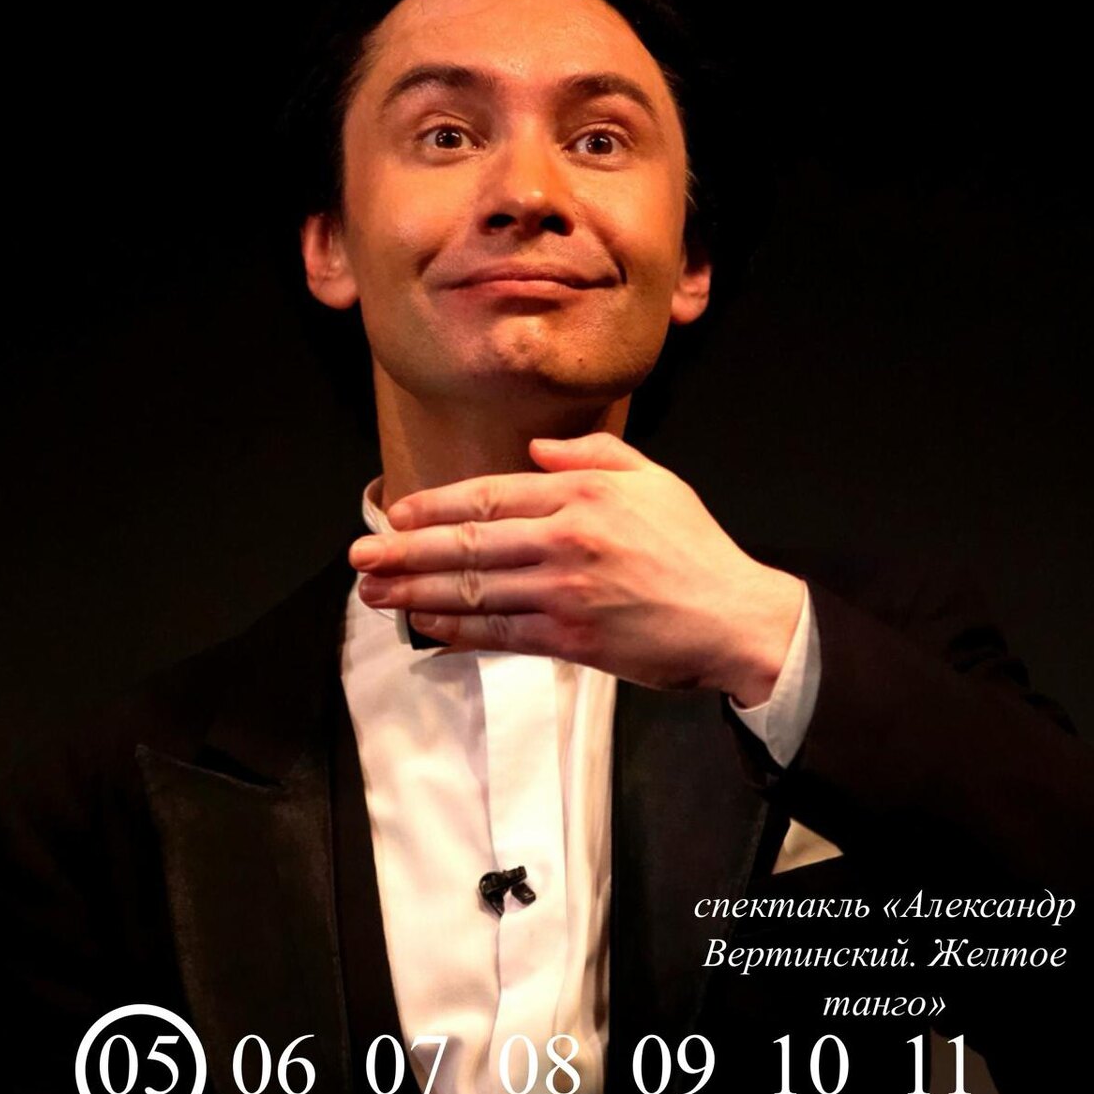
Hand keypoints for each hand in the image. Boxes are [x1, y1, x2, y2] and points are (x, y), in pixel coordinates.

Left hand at [348, 433, 803, 701]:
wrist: (734, 617)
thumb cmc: (695, 547)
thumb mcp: (655, 479)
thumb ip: (593, 456)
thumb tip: (535, 452)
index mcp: (581, 495)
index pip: (489, 495)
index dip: (434, 506)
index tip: (395, 515)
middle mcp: (564, 540)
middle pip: (466, 544)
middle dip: (404, 552)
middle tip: (359, 559)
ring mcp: (563, 593)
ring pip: (472, 591)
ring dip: (416, 593)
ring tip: (375, 594)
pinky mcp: (569, 640)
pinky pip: (499, 635)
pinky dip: (458, 633)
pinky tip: (426, 630)